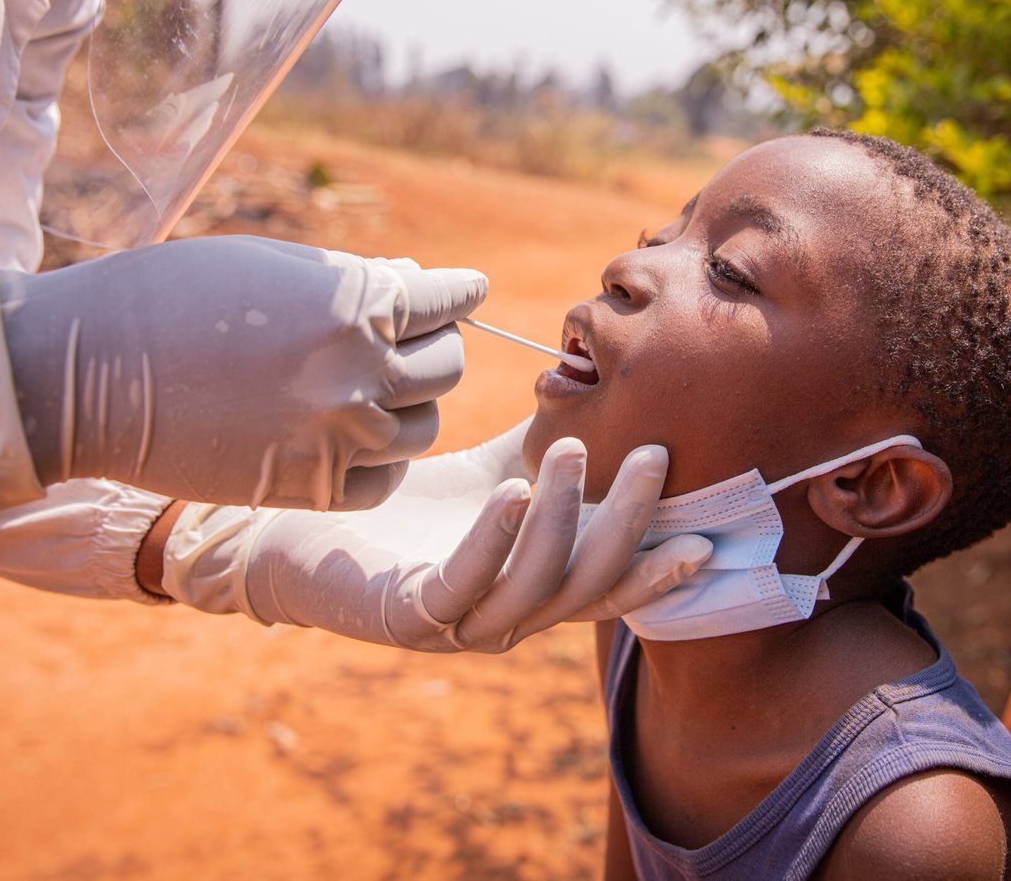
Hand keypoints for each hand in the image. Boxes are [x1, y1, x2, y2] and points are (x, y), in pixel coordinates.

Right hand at [0, 237, 484, 510]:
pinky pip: (384, 481)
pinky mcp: (307, 490)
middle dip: (435, 344)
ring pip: (423, 427)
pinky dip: (380, 459)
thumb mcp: (275, 264)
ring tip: (376, 385)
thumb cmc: (173, 295)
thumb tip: (416, 285)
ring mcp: (335, 441)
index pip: (447, 301)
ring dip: (409, 403)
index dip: (457, 292)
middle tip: (415, 336)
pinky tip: (356, 435)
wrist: (85, 373)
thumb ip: (356, 281)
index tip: (463, 291)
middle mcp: (357, 377)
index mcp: (354, 307)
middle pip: (447, 367)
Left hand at [160, 435, 712, 651]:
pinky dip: (492, 541)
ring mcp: (460, 623)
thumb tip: (599, 387)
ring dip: (561, 518)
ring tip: (566, 451)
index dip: (659, 570)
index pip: (611, 585)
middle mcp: (508, 617)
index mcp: (534, 587)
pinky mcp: (408, 616)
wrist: (304, 537)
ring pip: (533, 585)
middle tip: (650, 455)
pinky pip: (462, 584)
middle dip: (626, 523)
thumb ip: (544, 446)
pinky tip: (509, 492)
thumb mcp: (488, 470)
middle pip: (587, 583)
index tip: (706, 537)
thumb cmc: (405, 505)